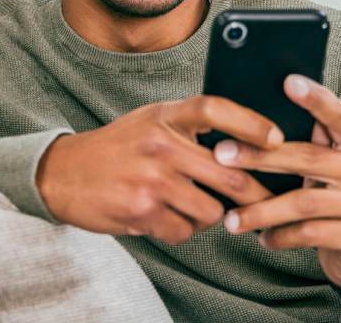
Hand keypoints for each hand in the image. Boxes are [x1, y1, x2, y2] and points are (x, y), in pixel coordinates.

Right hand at [36, 95, 278, 244]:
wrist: (64, 173)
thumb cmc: (119, 147)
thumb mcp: (152, 120)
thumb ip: (190, 125)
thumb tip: (247, 141)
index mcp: (165, 115)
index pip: (215, 109)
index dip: (251, 123)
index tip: (277, 139)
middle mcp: (160, 144)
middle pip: (228, 171)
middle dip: (255, 193)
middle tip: (269, 201)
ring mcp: (151, 179)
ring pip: (210, 210)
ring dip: (210, 215)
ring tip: (192, 206)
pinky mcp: (141, 210)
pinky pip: (183, 230)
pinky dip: (181, 229)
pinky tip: (165, 217)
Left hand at [215, 74, 340, 291]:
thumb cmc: (335, 198)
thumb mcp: (330, 168)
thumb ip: (313, 143)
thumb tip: (257, 117)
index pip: (340, 114)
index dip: (315, 98)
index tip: (287, 81)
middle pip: (310, 158)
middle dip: (260, 156)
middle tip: (222, 155)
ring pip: (305, 202)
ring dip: (262, 210)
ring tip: (231, 218)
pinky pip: (311, 234)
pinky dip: (281, 236)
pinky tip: (263, 237)